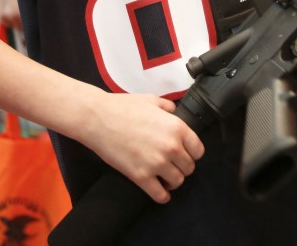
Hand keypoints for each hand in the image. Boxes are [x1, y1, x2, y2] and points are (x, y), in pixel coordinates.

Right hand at [75, 90, 203, 203]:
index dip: (192, 153)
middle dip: (182, 167)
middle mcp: (171, 147)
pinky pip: (160, 195)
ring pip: (177, 181)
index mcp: (177, 127)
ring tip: (166, 178)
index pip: (198, 150)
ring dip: (173, 181)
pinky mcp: (141, 176)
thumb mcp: (152, 100)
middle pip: (189, 167)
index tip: (185, 154)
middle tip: (173, 165)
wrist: (98, 118)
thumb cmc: (123, 107)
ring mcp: (157, 163)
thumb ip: (168, 108)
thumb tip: (175, 113)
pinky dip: (163, 196)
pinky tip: (161, 192)